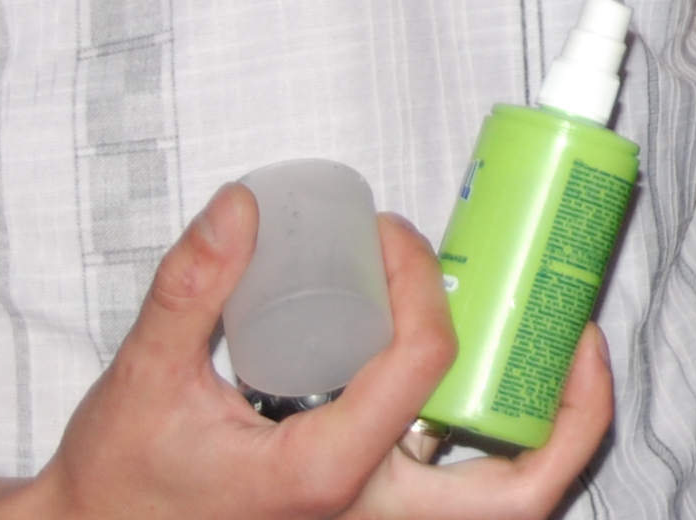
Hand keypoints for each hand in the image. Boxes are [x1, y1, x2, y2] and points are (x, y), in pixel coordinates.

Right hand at [9, 182, 609, 519]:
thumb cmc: (119, 481)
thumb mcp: (142, 380)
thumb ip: (188, 288)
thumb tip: (243, 206)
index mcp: (321, 477)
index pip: (421, 364)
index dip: (424, 280)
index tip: (395, 236)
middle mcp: (364, 519)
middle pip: (515, 492)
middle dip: (572, 409)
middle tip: (577, 331)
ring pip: (500, 507)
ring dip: (547, 436)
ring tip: (559, 355)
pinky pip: (461, 502)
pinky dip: (500, 451)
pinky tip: (497, 384)